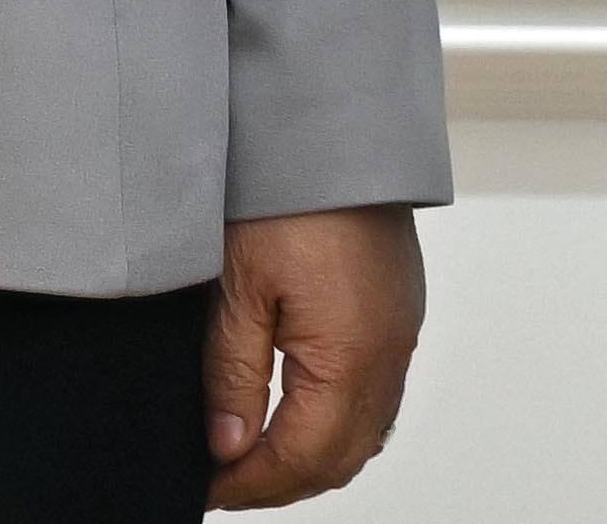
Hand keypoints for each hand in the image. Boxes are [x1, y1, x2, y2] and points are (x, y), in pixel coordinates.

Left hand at [204, 205, 421, 504]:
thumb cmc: (286, 188)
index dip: (250, 485)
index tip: (206, 489)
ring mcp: (400, 329)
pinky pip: (380, 394)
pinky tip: (300, 413)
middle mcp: (388, 350)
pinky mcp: (399, 308)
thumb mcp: (237, 286)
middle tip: (225, 483)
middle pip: (342, 457)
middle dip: (281, 481)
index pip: (302, 456)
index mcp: (351, 353)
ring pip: (367, 431)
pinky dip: (340, 421)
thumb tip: (229, 446)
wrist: (333, 119)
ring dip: (313, 455)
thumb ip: (233, 375)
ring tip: (254, 454)